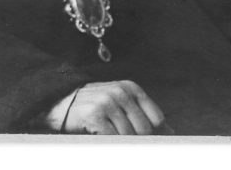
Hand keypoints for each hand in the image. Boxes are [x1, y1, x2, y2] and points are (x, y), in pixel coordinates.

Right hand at [44, 80, 164, 134]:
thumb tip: (171, 132)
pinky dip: (110, 143)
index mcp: (131, 87)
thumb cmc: (94, 106)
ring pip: (129, 136)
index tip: (148, 141)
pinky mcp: (95, 115)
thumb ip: (144, 115)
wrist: (59, 103)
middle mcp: (120, 91)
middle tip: (123, 140)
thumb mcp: (120, 104)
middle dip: (137, 140)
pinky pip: (114, 138)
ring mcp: (107, 102)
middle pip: (145, 130)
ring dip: (122, 142)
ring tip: (110, 136)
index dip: (154, 133)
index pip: (157, 118)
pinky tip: (102, 137)